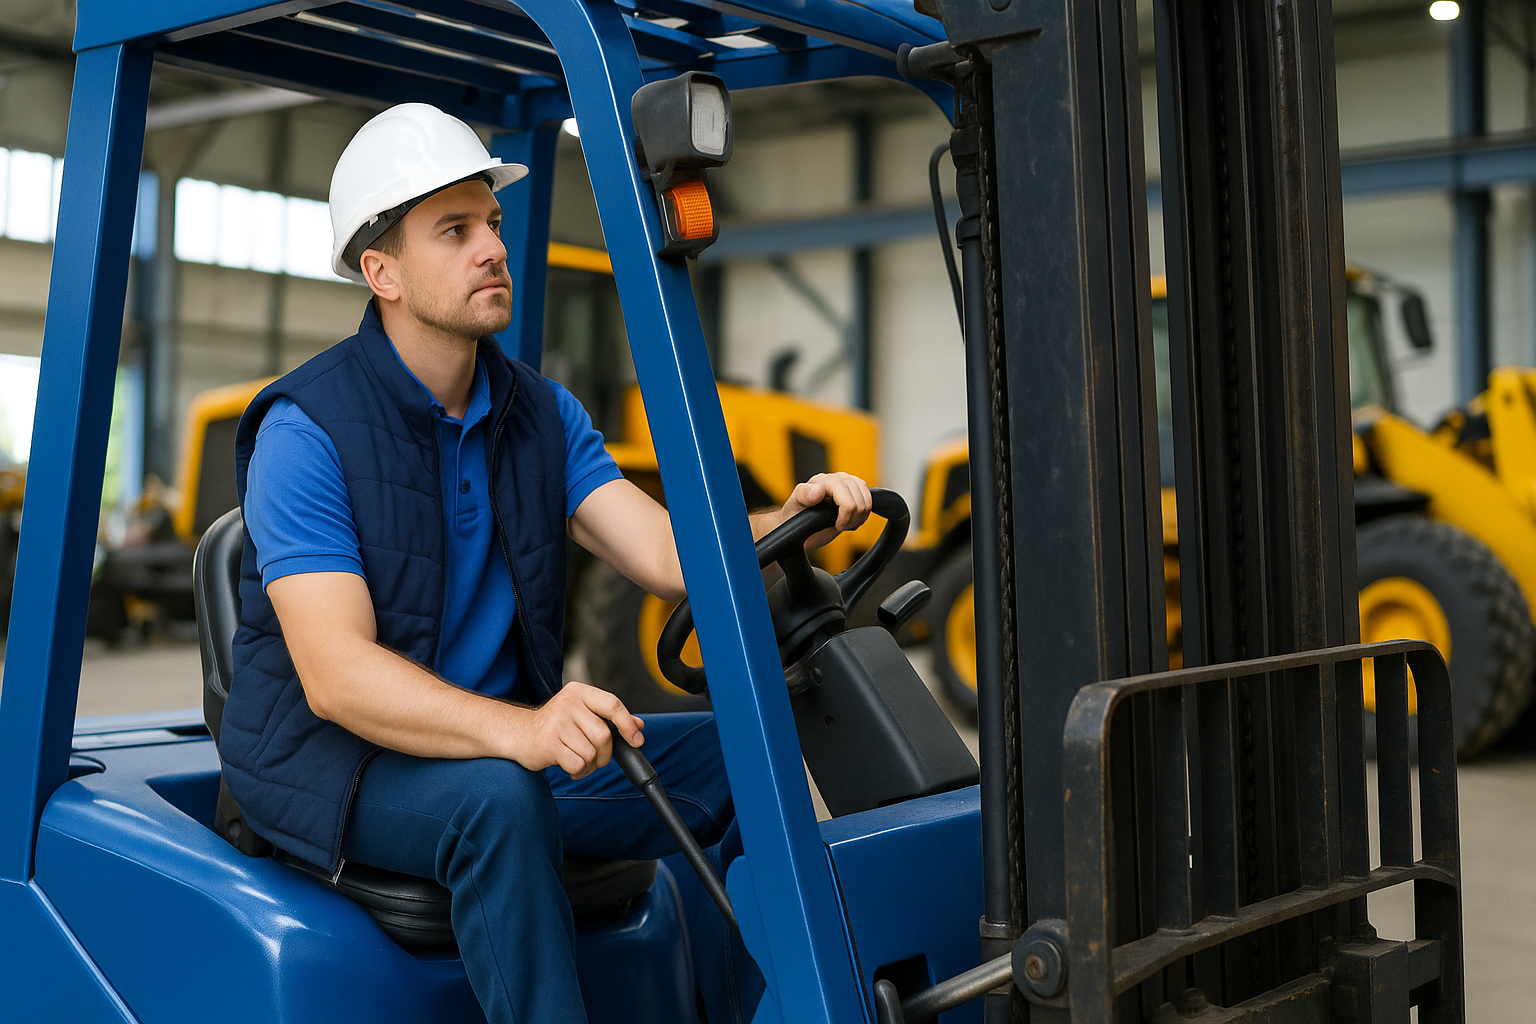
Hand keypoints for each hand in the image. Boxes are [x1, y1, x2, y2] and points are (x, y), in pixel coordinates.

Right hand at [506, 682, 643, 779]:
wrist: (518, 733)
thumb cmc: (554, 725)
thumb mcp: (582, 713)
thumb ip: (610, 717)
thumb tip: (639, 726)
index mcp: (580, 692)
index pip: (612, 704)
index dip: (628, 724)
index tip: (636, 740)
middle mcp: (568, 703)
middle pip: (604, 735)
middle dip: (605, 754)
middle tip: (596, 758)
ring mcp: (557, 723)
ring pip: (591, 753)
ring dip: (590, 764)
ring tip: (578, 760)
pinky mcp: (549, 743)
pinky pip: (578, 764)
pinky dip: (579, 771)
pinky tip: (569, 765)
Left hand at [773, 472, 872, 550]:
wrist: (798, 520)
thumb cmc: (795, 514)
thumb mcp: (793, 506)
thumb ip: (804, 496)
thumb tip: (818, 490)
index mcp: (823, 481)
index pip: (847, 498)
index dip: (846, 516)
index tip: (837, 526)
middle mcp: (837, 479)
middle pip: (860, 500)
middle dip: (852, 518)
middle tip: (840, 525)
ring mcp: (847, 483)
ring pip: (867, 500)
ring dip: (859, 516)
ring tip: (845, 523)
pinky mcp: (855, 489)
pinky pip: (869, 499)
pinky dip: (864, 513)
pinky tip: (851, 518)